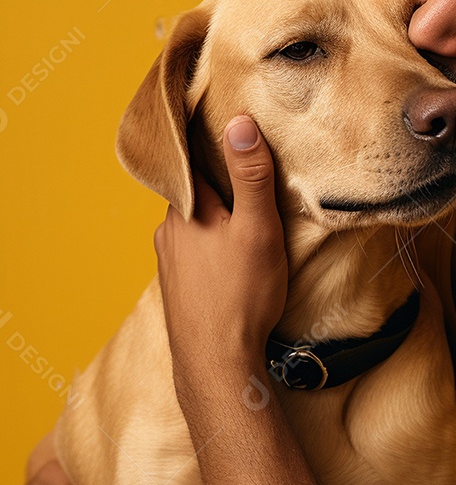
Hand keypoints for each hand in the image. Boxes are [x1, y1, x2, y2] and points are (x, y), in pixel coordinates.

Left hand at [154, 115, 288, 401]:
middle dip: (221, 185)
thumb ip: (251, 176)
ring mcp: (170, 262)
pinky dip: (213, 246)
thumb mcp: (257, 229)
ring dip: (218, 219)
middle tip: (254, 175)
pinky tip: (235, 260)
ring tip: (249, 219)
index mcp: (185, 210)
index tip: (230, 128)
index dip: (213, 145)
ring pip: (195, 225)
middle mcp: (168, 232)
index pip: (194, 162)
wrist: (216, 363)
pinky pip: (195, 252)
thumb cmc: (241, 295)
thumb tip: (240, 121)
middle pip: (196, 193)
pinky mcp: (178, 288)